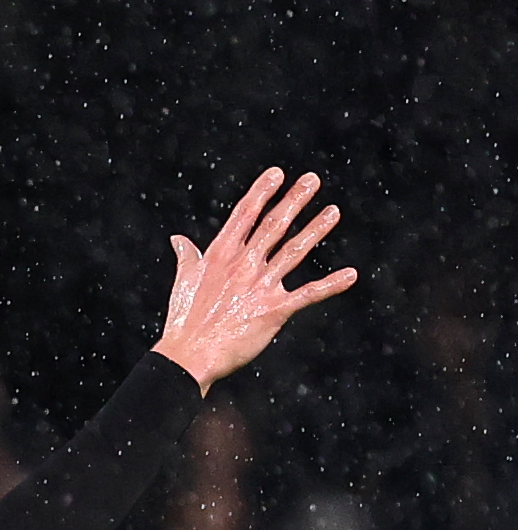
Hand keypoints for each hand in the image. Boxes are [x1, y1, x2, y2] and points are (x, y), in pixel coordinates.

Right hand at [153, 168, 357, 394]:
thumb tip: (178, 238)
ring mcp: (260, 286)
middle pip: (273, 226)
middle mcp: (243, 265)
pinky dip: (330, 285)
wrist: (188, 356)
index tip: (277, 173)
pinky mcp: (274, 310)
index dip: (261, 193)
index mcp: (220, 256)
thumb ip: (187, 256)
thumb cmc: (183, 321)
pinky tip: (350, 275)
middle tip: (312, 180)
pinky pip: (308, 294)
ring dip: (315, 230)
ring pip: (294, 251)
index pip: (244, 216)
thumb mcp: (182, 281)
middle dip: (294, 201)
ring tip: (333, 212)